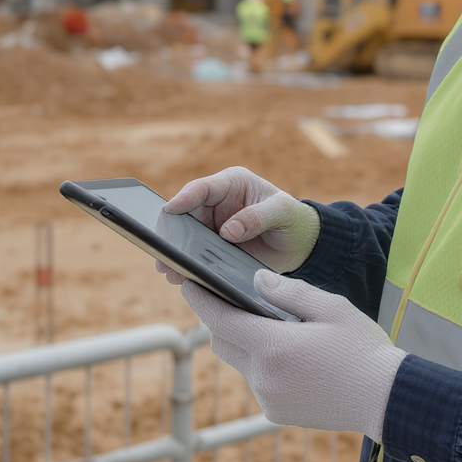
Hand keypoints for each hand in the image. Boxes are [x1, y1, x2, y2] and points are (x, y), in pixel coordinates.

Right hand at [157, 167, 319, 282]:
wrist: (299, 245)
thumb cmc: (293, 218)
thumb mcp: (282, 212)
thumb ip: (258, 217)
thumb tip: (228, 231)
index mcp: (232, 184)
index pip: (202, 188)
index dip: (184, 199)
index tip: (170, 211)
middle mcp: (217, 204)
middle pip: (186, 215)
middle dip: (172, 231)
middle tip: (162, 249)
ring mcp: (213, 227)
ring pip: (186, 237)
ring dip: (176, 252)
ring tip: (168, 268)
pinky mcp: (214, 249)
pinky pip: (195, 255)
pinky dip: (187, 265)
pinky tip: (181, 277)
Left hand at [183, 272, 405, 442]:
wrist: (385, 399)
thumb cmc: (362, 348)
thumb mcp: (330, 307)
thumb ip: (289, 292)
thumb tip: (256, 280)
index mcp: (272, 346)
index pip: (219, 320)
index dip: (200, 300)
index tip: (188, 284)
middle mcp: (262, 377)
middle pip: (223, 342)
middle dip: (223, 320)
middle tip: (235, 298)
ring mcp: (268, 399)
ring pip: (241, 362)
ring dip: (247, 343)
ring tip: (275, 326)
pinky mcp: (276, 414)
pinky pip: (258, 382)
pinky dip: (264, 364)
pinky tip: (293, 355)